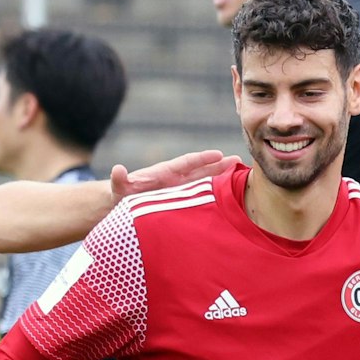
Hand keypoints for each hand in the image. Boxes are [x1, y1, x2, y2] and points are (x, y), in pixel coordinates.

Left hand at [111, 150, 241, 197]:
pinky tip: (230, 199)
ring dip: (222, 179)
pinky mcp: (183, 203)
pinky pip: (202, 198)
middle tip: (239, 160)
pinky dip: (216, 196)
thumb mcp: (120, 188)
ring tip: (242, 175)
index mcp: (165, 173)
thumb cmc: (121, 196)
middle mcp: (177, 180)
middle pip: (201, 170)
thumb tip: (117, 169)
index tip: (218, 154)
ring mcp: (181, 191)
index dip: (202, 159)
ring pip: (205, 183)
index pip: (186, 163)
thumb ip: (119, 180)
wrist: (122, 205)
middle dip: (219, 166)